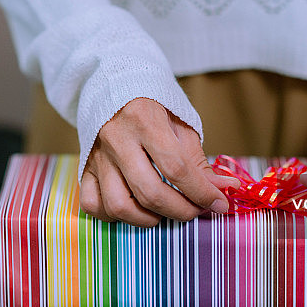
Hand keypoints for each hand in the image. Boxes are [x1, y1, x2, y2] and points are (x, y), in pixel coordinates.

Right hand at [80, 98, 237, 226]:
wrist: (115, 87)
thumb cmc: (153, 106)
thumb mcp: (181, 123)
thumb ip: (198, 161)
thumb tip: (222, 190)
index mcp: (144, 120)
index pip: (176, 168)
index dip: (201, 192)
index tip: (219, 203)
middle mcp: (117, 139)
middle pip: (149, 192)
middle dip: (180, 210)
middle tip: (195, 210)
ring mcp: (97, 157)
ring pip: (118, 205)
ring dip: (147, 219)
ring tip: (163, 212)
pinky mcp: (85, 168)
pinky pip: (92, 204)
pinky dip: (112, 216)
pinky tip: (132, 209)